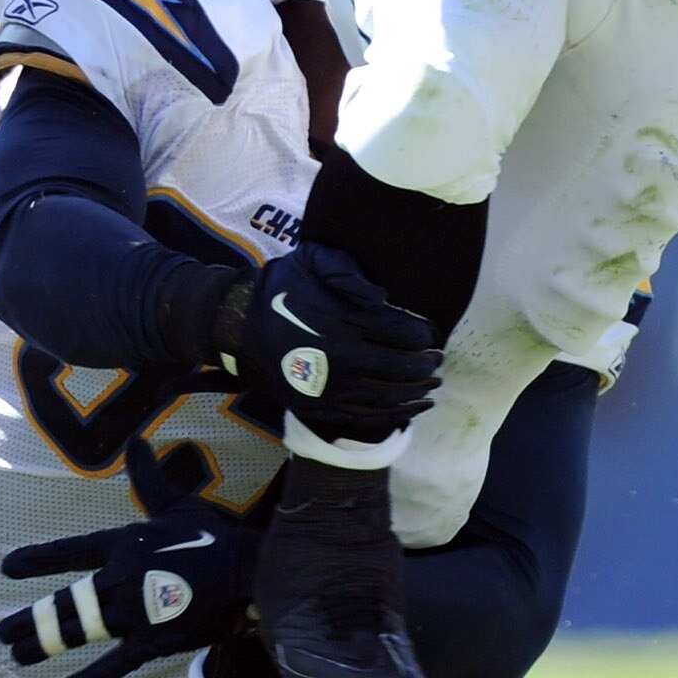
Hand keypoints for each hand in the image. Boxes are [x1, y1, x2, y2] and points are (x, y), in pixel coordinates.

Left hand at [0, 474, 258, 677]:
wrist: (250, 574)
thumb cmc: (212, 536)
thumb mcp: (176, 502)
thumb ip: (148, 477)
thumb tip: (136, 439)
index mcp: (124, 544)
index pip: (70, 551)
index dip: (37, 559)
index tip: (7, 568)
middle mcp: (122, 580)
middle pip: (67, 601)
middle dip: (31, 618)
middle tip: (1, 632)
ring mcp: (136, 615)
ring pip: (80, 632)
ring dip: (46, 644)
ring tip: (17, 655)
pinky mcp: (153, 642)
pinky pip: (111, 666)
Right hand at [226, 243, 439, 446]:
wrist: (239, 328)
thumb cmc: (280, 289)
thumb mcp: (312, 261)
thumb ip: (349, 272)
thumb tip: (384, 298)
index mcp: (345, 322)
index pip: (404, 334)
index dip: (425, 335)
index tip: (431, 333)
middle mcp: (344, 359)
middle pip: (404, 368)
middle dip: (427, 364)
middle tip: (438, 359)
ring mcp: (335, 388)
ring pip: (392, 396)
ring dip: (419, 391)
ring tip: (432, 385)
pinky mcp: (324, 407)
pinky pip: (370, 416)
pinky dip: (398, 414)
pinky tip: (414, 407)